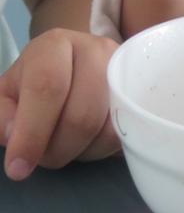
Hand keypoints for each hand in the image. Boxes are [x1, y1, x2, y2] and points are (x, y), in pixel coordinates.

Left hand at [0, 29, 118, 179]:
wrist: (76, 64)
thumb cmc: (36, 81)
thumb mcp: (8, 93)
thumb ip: (2, 114)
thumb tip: (14, 135)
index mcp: (54, 45)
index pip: (47, 87)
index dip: (32, 132)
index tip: (19, 167)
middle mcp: (96, 49)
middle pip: (81, 114)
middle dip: (57, 149)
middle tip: (44, 156)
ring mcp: (124, 69)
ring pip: (105, 127)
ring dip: (80, 150)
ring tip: (65, 144)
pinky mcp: (141, 89)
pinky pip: (126, 131)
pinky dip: (102, 147)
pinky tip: (88, 139)